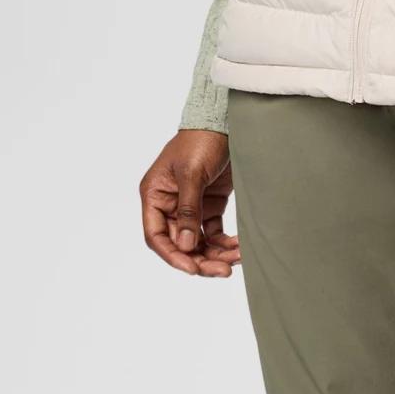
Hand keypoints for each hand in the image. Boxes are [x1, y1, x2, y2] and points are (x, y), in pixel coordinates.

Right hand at [140, 129, 240, 275]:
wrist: (225, 122)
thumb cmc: (201, 140)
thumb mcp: (192, 173)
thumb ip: (189, 210)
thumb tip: (187, 246)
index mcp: (155, 195)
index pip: (156, 235)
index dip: (173, 255)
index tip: (192, 268)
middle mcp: (169, 204)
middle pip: (181, 243)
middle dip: (201, 259)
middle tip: (224, 271)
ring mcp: (191, 206)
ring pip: (199, 242)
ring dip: (216, 254)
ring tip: (237, 259)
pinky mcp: (210, 205)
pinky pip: (215, 233)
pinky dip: (226, 243)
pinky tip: (240, 247)